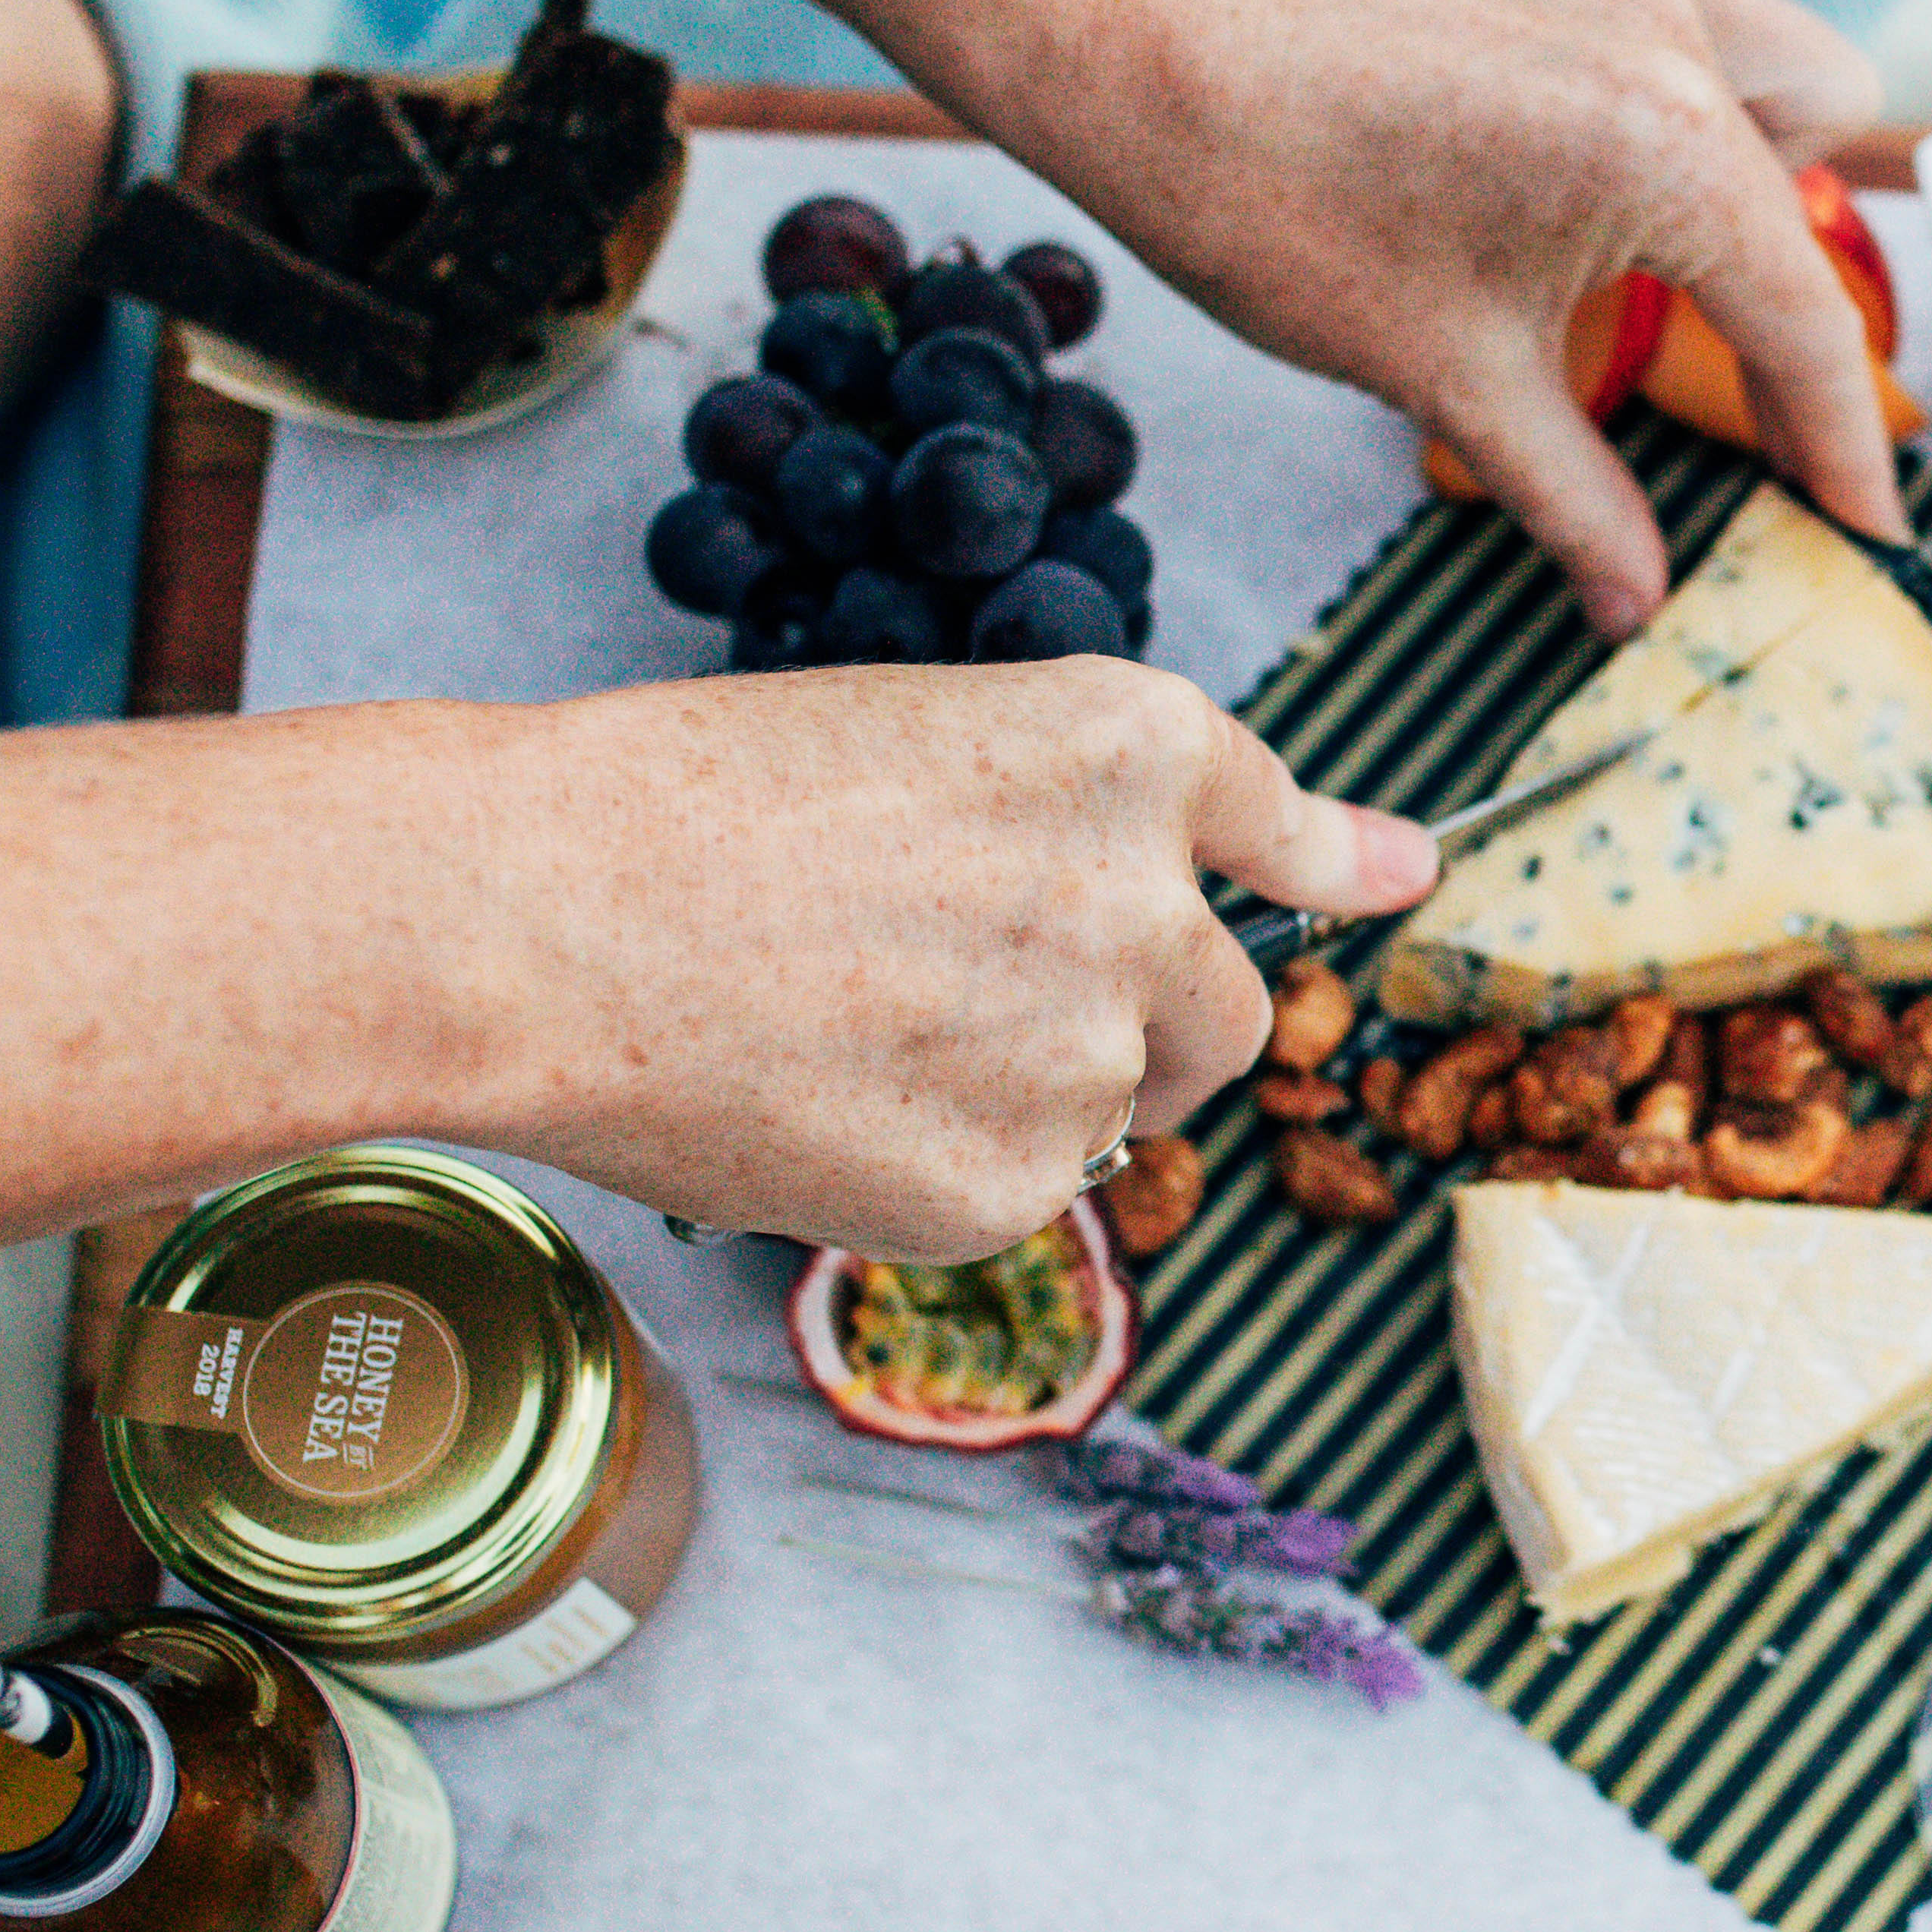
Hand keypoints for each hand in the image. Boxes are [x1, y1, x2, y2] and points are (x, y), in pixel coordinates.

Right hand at [482, 662, 1433, 1258]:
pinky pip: (1023, 1196)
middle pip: (1230, 1006)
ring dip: (1034, 1094)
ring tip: (854, 1034)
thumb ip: (1137, 811)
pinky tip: (821, 1107)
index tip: (1387, 876)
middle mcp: (1145, 898)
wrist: (535, 916)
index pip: (1276, 821)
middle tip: (989, 1000)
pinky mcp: (1011, 1184)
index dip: (1322, 856)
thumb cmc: (689, 802)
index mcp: (1126, 748)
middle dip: (1153, 1023)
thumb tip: (1396, 873)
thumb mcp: (931, 736)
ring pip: (1123, 1107)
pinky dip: (942, 1173)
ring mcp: (1088, 1053)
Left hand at [991, 0, 1898, 634]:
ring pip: (1756, 38)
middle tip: (1703, 322)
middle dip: (1786, 238)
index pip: (1803, 314)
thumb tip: (1642, 604)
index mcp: (1664, 146)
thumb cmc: (1274, 210)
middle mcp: (1669, 18)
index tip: (1866, 519)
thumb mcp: (1446, 377)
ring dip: (1727, 133)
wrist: (1131, 43)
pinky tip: (1532, 109)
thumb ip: (1577, 492)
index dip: (1842, 436)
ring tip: (1611, 208)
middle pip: (1826, 131)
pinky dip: (1629, 55)